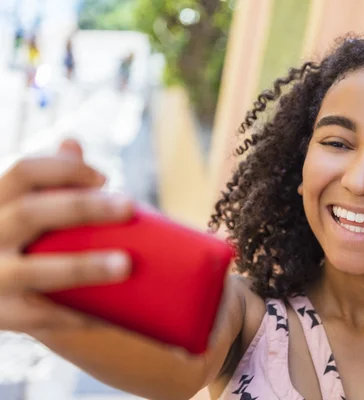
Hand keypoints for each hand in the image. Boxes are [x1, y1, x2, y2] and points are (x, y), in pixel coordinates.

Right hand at [0, 140, 133, 333]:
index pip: (23, 172)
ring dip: (83, 266)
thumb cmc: (10, 239)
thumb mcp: (14, 207)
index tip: (104, 178)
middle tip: (129, 206)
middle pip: (32, 213)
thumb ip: (44, 180)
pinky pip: (41, 317)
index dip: (63, 169)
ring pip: (36, 271)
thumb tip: (72, 143)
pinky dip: (77, 315)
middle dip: (82, 207)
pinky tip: (109, 314)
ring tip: (126, 264)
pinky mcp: (1, 315)